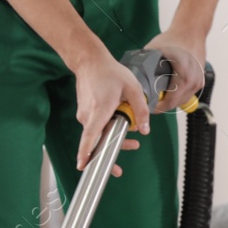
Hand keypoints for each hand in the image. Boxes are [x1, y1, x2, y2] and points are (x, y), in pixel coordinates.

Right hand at [72, 46, 148, 171]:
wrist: (90, 61)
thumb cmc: (109, 72)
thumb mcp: (132, 88)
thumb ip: (140, 110)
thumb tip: (145, 130)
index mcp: (99, 111)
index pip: (90, 136)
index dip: (86, 152)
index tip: (83, 165)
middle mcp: (88, 116)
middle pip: (97, 142)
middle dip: (112, 153)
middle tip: (125, 160)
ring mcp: (84, 115)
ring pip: (97, 135)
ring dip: (112, 139)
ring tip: (132, 139)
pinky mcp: (85, 114)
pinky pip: (95, 127)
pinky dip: (106, 130)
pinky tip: (119, 123)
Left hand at [144, 32, 206, 112]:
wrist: (191, 31)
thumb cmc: (175, 38)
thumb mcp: (155, 51)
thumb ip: (144, 65)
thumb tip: (133, 80)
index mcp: (184, 78)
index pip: (169, 103)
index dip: (156, 108)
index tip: (147, 107)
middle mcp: (194, 82)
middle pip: (176, 104)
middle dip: (162, 104)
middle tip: (150, 102)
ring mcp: (199, 82)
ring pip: (182, 100)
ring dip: (171, 100)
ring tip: (158, 96)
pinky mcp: (200, 80)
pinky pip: (187, 93)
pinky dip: (178, 94)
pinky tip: (169, 89)